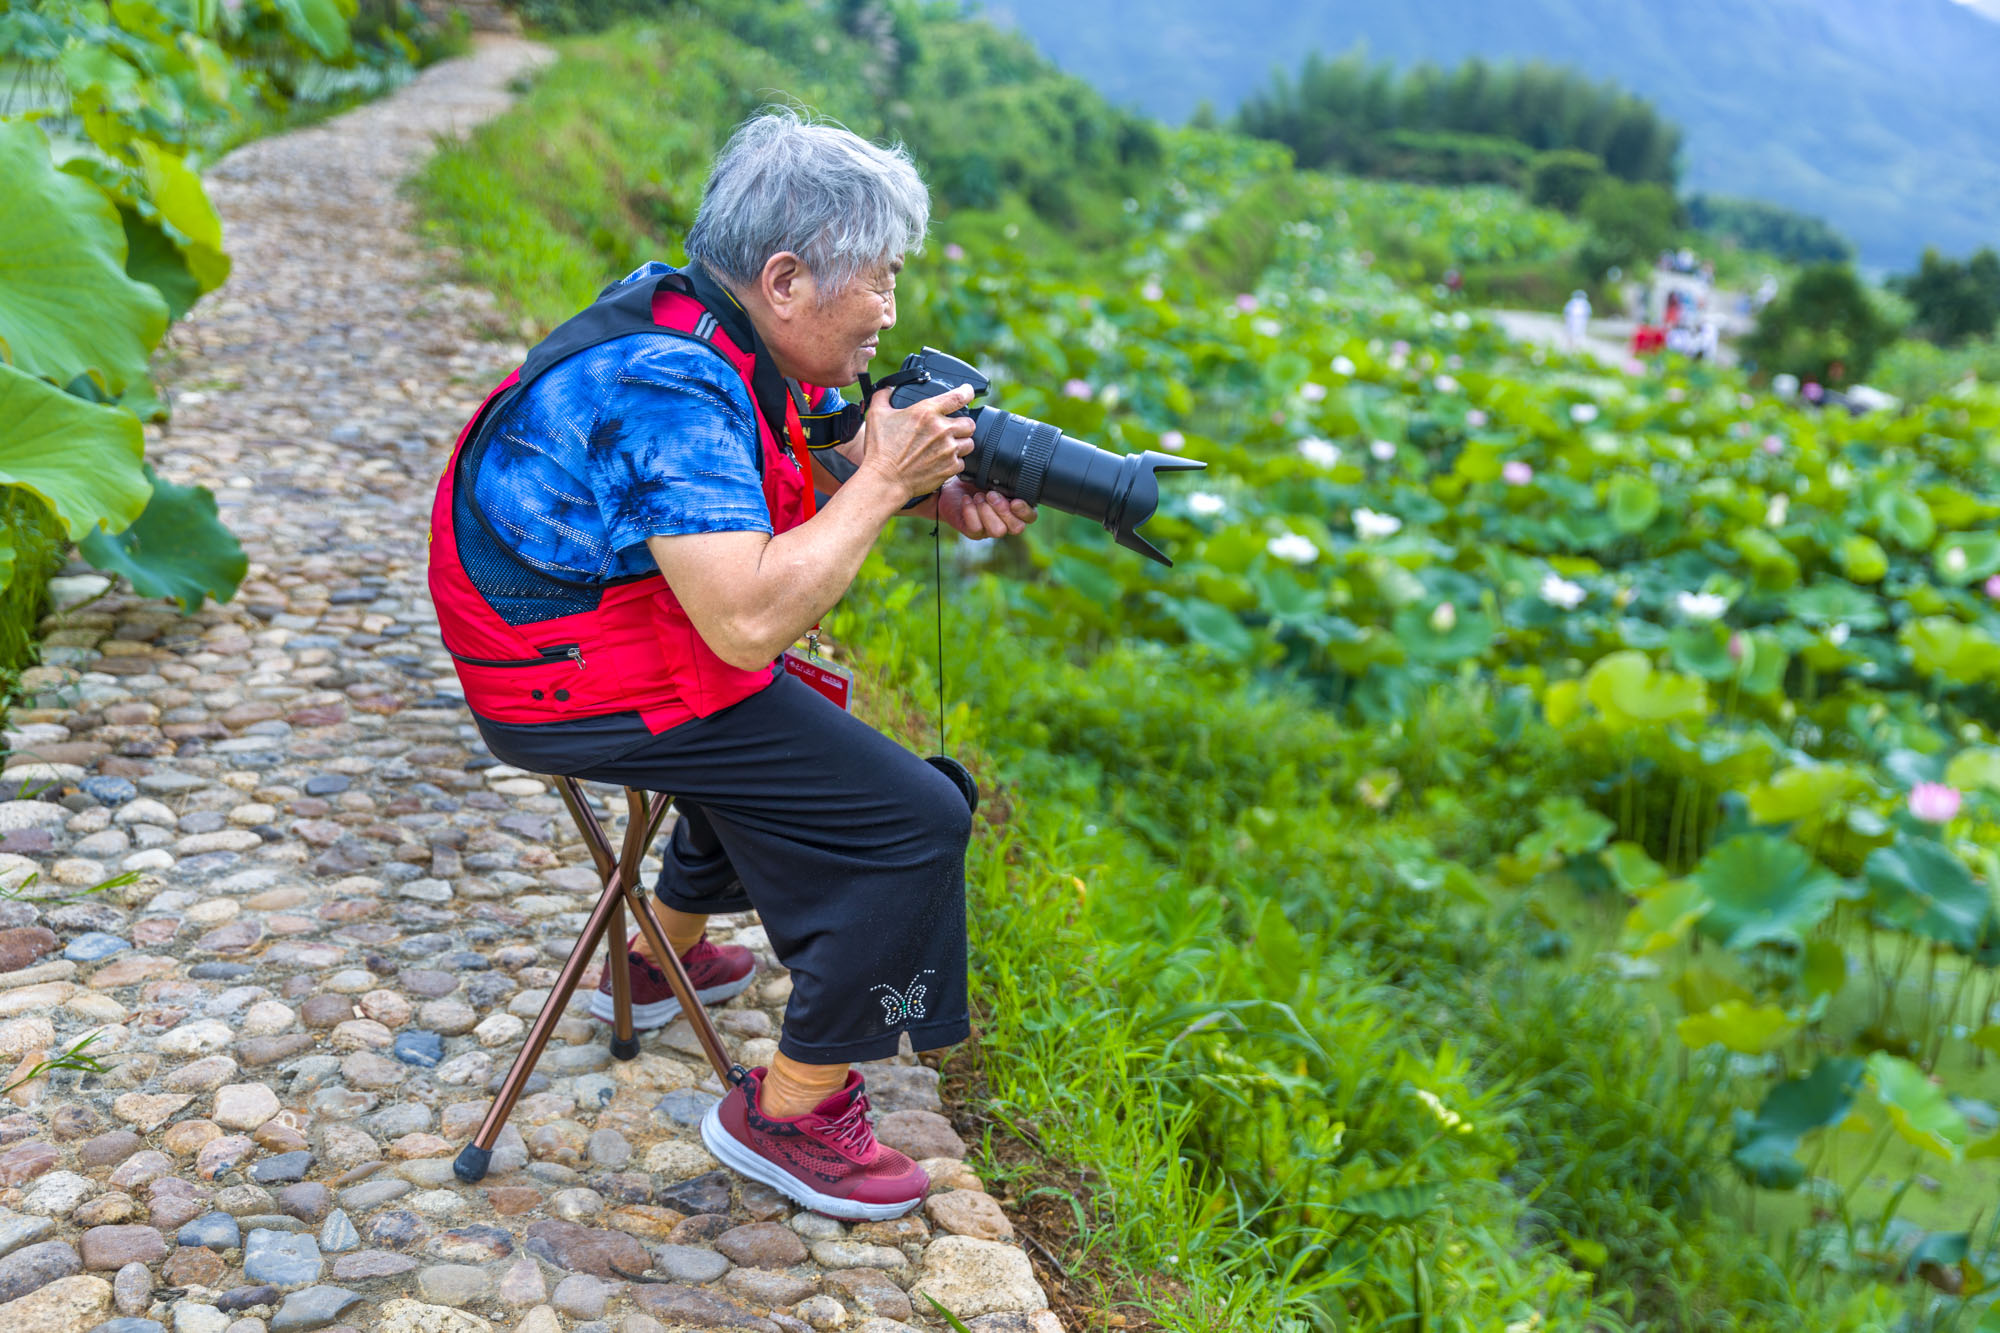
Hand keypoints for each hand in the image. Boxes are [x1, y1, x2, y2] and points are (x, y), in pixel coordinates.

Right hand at [854, 385, 976, 503]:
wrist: (884, 480)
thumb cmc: (880, 450)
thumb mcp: (876, 415)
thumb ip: (884, 396)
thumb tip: (887, 388)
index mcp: (927, 412)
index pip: (958, 397)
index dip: (967, 392)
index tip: (968, 392)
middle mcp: (941, 430)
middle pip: (970, 423)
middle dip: (963, 425)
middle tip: (952, 429)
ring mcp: (948, 450)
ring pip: (969, 443)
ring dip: (961, 444)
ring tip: (948, 446)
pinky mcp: (949, 468)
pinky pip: (962, 463)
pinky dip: (954, 462)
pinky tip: (942, 462)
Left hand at [938, 478, 1036, 537]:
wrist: (952, 487)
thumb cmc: (976, 481)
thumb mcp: (992, 476)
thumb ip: (1006, 479)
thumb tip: (1015, 470)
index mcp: (1017, 508)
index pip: (1031, 517)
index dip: (1025, 511)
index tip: (1015, 501)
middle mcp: (1007, 522)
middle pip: (1017, 527)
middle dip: (1003, 510)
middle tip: (990, 494)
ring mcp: (990, 530)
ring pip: (998, 531)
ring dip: (987, 511)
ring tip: (977, 496)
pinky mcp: (974, 532)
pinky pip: (976, 528)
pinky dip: (970, 511)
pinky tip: (967, 500)